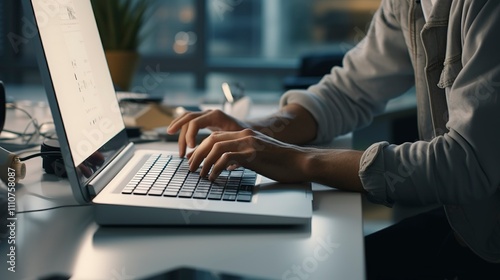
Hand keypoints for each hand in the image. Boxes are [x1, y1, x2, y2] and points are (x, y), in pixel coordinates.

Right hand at [167, 109, 248, 156]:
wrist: (251, 128)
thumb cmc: (246, 136)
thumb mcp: (240, 142)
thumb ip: (232, 151)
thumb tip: (225, 166)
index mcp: (217, 116)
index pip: (195, 122)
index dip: (190, 135)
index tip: (192, 148)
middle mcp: (210, 113)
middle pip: (188, 119)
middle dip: (182, 136)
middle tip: (182, 153)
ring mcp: (206, 115)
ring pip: (186, 118)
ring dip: (179, 132)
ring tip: (180, 150)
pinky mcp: (205, 119)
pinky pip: (189, 121)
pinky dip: (181, 128)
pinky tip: (177, 138)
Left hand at [187, 129, 310, 182]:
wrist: (301, 162)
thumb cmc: (283, 163)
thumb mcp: (258, 157)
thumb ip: (243, 157)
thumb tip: (227, 166)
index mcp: (245, 134)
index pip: (216, 137)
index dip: (201, 148)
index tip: (193, 160)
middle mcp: (245, 135)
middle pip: (211, 140)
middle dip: (197, 154)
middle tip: (191, 168)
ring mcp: (249, 143)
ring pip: (216, 147)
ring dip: (203, 161)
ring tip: (199, 174)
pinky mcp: (253, 153)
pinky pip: (226, 158)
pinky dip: (216, 168)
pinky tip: (213, 177)